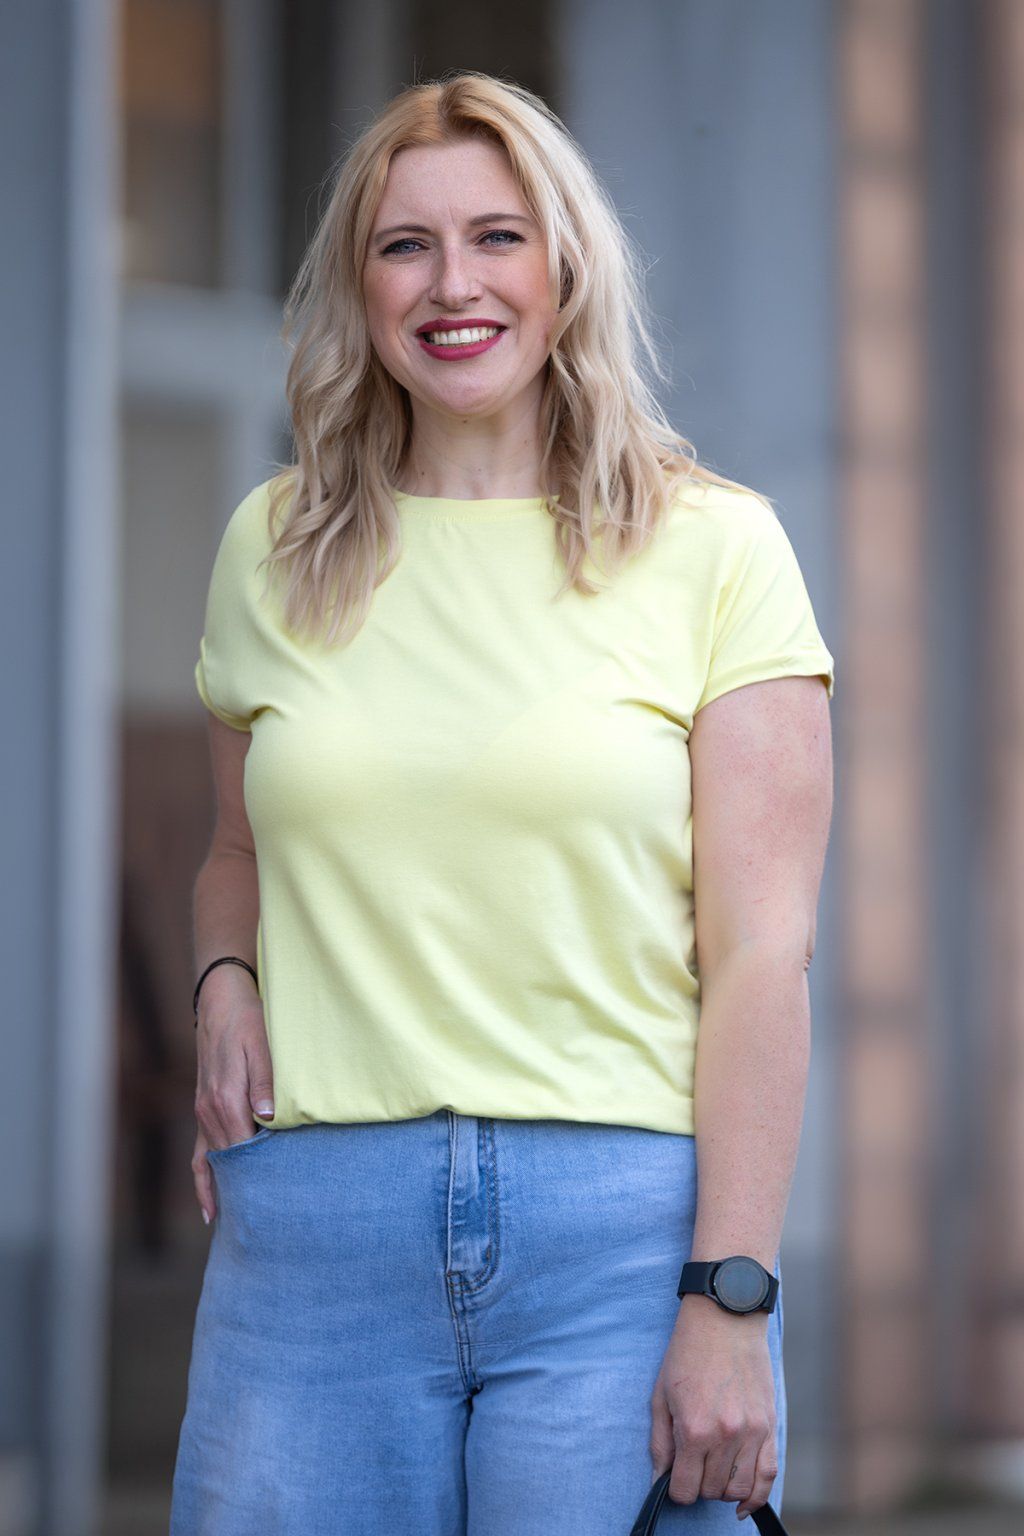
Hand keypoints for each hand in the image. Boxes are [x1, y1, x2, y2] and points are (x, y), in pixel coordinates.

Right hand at [192, 966, 274, 1224]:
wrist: (220, 1000)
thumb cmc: (248, 1020)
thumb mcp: (263, 1044)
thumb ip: (266, 1082)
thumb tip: (268, 1119)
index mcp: (228, 1099)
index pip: (247, 1149)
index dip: (263, 1175)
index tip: (279, 1201)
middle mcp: (211, 1112)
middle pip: (230, 1163)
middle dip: (246, 1192)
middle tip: (265, 1229)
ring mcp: (203, 1113)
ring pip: (213, 1164)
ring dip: (225, 1193)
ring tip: (240, 1229)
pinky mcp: (203, 1110)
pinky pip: (199, 1156)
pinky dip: (204, 1182)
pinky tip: (211, 1208)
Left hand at [649, 1295, 778, 1519]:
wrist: (725, 1318)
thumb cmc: (688, 1352)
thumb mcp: (661, 1394)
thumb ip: (659, 1442)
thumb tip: (659, 1479)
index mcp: (694, 1429)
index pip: (684, 1490)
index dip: (676, 1489)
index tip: (674, 1478)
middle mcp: (725, 1436)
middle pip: (711, 1491)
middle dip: (698, 1485)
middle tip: (692, 1464)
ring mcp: (751, 1433)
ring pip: (739, 1490)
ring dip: (723, 1489)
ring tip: (713, 1470)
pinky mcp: (769, 1426)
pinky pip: (768, 1476)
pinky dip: (756, 1497)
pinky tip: (742, 1502)